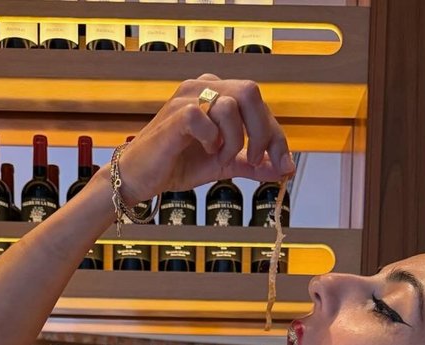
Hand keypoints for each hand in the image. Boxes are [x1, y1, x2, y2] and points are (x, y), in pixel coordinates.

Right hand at [113, 75, 294, 204]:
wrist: (139, 177)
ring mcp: (188, 97)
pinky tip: (204, 151)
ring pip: (231, 105)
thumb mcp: (222, 164)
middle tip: (254, 160)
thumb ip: (251, 164)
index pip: (258, 103)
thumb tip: (283, 169)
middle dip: (262, 132)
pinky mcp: (176, 114)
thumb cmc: (176, 164)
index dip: (276, 134)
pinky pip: (206, 118)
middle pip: (251, 92)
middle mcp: (203, 87)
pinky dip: (212, 139)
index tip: (284, 164)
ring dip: (234, 140)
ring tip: (220, 157)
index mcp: (216, 93)